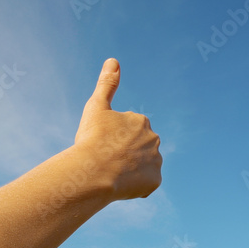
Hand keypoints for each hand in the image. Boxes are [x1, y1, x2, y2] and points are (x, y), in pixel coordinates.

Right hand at [74, 58, 162, 200]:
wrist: (93, 171)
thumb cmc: (92, 139)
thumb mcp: (96, 107)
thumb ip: (107, 85)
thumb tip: (114, 61)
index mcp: (141, 121)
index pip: (128, 132)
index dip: (113, 140)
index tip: (102, 145)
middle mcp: (154, 139)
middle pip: (138, 149)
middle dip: (124, 154)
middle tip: (106, 160)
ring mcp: (156, 161)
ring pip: (142, 167)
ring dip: (130, 170)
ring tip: (111, 174)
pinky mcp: (155, 182)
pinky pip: (146, 184)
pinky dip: (135, 186)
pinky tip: (120, 185)